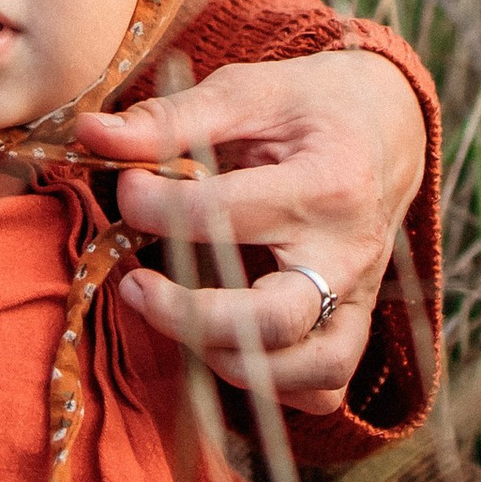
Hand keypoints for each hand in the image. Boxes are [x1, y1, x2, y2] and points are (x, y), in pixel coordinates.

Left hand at [76, 50, 427, 416]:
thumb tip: (91, 132)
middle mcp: (349, 252)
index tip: (125, 186)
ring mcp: (358, 297)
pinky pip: (324, 388)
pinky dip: (275, 387)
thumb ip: (172, 119)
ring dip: (229, 360)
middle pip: (275, 319)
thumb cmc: (311, 107)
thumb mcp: (248, 93)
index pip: (222, 216)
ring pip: (308, 370)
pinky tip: (224, 348)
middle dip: (188, 315)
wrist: (389, 126)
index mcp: (326, 183)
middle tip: (133, 284)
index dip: (152, 205)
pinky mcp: (354, 324)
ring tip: (175, 318)